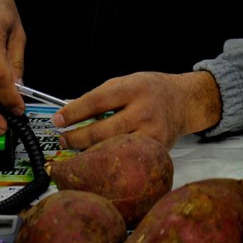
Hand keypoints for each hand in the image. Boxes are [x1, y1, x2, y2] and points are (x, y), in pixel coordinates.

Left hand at [53, 71, 220, 151]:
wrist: (184, 101)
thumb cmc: (151, 89)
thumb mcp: (127, 81)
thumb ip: (101, 95)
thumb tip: (71, 112)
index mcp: (134, 88)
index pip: (97, 101)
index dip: (74, 112)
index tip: (58, 120)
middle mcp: (144, 111)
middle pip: (102, 130)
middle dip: (76, 137)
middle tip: (62, 139)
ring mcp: (152, 134)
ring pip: (112, 149)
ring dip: (89, 152)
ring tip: (75, 150)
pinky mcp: (156, 151)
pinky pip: (127, 159)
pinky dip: (109, 160)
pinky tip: (98, 159)